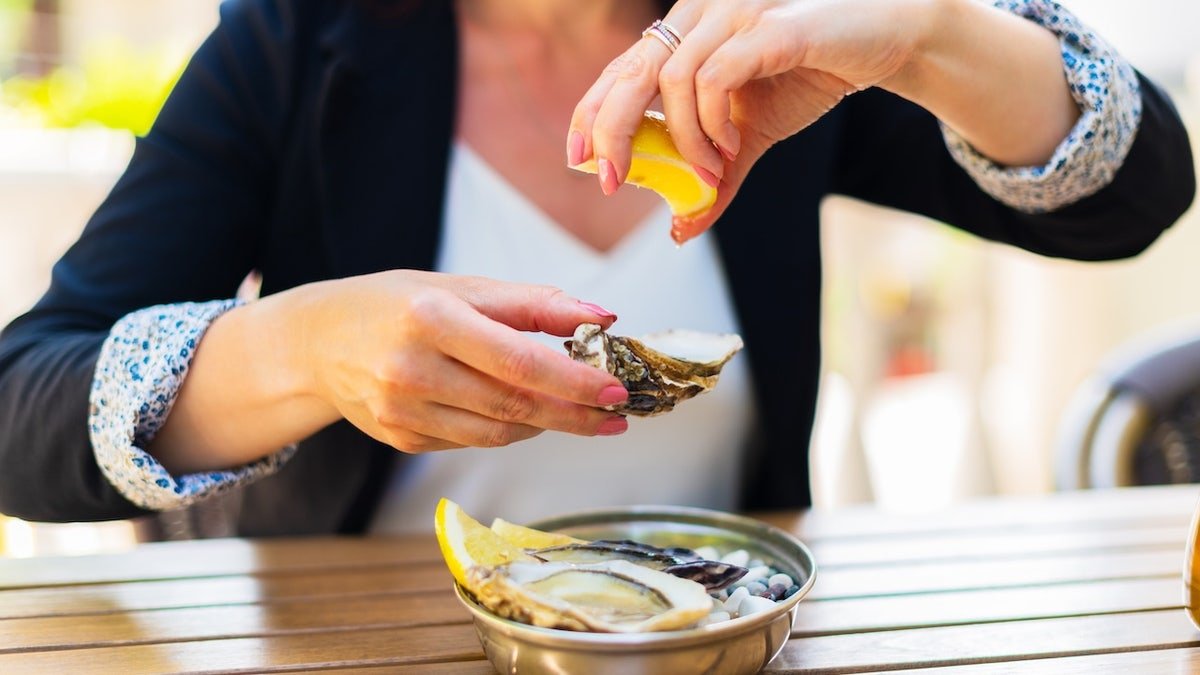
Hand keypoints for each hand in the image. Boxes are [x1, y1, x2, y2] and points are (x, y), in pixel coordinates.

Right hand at [302, 270, 629, 452]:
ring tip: (578, 414)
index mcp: (430, 318)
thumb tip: (602, 316)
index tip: (614, 390)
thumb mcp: (462, 287)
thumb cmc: (398, 305)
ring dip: (545, 426)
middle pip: (512, 405)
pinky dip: (506, 430)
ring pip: (496, 433)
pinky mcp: (400, 439)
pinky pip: (470, 441)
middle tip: (615, 416)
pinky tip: (523, 415)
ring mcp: (401, 411)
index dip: (572, 381)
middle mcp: (410, 369)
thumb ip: (533, 303)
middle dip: (573, 414)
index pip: (517, 360)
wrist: (319, 341)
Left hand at [571, 0, 936, 240]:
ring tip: (712, 171)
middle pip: (631, 72)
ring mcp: (734, 12)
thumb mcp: (750, 135)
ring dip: (685, 141)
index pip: (621, 69)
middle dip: (611, 132)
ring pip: (675, 80)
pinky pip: (717, 76)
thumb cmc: (811, 74)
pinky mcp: (770, 26)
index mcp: (686, 32)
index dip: (590, 111)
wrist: (884, 40)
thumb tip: (681, 229)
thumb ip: (715, 178)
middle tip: (614, 181)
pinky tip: (733, 147)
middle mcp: (701, 13)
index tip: (578, 158)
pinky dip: (714, 122)